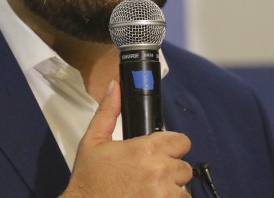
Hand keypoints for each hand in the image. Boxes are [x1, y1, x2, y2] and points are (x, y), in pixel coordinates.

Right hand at [61, 81, 192, 197]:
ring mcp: (163, 196)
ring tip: (152, 189)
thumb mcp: (93, 140)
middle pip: (185, 167)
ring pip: (184, 189)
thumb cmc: (88, 178)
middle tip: (151, 172)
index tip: (162, 150)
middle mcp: (159, 172)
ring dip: (172, 189)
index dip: (172, 145)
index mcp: (145, 150)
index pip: (182, 142)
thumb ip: (108, 111)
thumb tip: (115, 86)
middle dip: (171, 168)